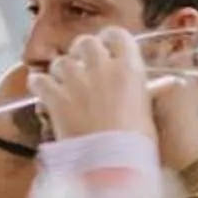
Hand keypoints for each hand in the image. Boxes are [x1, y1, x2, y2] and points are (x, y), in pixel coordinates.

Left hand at [30, 29, 154, 144]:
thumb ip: (142, 89)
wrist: (113, 163)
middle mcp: (102, 68)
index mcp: (129, 69)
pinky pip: (39, 79)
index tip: (106, 46)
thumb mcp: (146, 109)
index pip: (118, 35)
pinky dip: (39, 84)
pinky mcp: (55, 97)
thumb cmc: (138, 142)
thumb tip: (158, 83)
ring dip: (61, 70)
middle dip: (82, 51)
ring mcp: (76, 81)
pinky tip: (44, 92)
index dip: (109, 39)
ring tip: (65, 84)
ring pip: (61, 61)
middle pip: (86, 42)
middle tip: (83, 65)